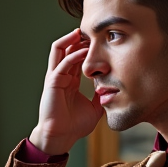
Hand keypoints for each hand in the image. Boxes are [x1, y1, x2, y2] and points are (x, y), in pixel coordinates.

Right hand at [29, 28, 102, 155]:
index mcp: (70, 79)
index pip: (76, 55)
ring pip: (58, 49)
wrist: (62, 137)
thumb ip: (102, 96)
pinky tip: (84, 52)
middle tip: (92, 29)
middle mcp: (61, 75)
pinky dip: (72, 56)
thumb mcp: (95, 107)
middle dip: (78, 37)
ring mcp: (55, 77)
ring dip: (70, 39)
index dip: (86, 46)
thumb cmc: (74, 125)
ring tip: (82, 32)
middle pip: (66, 48)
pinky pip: (62, 64)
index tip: (100, 39)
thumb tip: (115, 89)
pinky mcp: (52, 82)